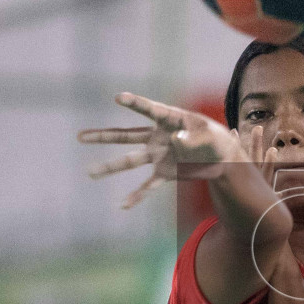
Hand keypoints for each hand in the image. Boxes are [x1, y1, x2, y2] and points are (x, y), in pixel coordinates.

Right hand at [79, 93, 269, 209]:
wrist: (223, 158)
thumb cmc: (217, 139)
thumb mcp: (211, 136)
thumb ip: (194, 137)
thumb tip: (177, 140)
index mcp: (170, 119)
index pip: (150, 110)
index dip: (135, 103)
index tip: (120, 97)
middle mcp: (157, 136)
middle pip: (126, 136)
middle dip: (103, 137)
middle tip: (80, 137)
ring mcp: (158, 155)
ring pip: (130, 161)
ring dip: (110, 167)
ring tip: (89, 173)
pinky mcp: (165, 172)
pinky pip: (149, 185)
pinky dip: (138, 196)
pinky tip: (124, 205)